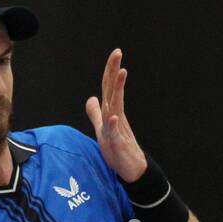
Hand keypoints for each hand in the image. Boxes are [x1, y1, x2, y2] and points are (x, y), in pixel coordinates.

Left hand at [85, 48, 147, 181]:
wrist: (131, 168)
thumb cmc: (118, 149)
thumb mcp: (102, 128)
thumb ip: (96, 114)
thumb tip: (91, 98)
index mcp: (111, 111)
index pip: (108, 87)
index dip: (110, 71)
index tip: (116, 53)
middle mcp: (115, 116)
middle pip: (113, 90)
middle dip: (114, 71)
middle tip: (118, 52)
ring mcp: (117, 128)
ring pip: (116, 106)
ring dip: (117, 90)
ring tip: (121, 73)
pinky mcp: (118, 143)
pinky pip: (115, 132)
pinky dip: (114, 124)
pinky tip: (114, 116)